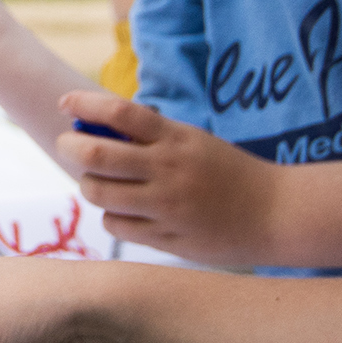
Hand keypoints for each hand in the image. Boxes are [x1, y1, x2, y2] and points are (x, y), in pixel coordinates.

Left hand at [51, 90, 276, 264]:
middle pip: (96, 154)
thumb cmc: (228, 172)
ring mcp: (167, 206)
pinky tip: (125, 211)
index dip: (84, 105)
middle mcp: (169, 170)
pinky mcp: (168, 239)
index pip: (119, 112)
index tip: (64, 104)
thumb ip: (150, 136)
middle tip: (68, 145)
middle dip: (70, 146)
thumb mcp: (193, 141)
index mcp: (177, 138)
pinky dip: (111, 216)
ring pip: (99, 193)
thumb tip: (92, 128)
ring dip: (88, 184)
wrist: (277, 213)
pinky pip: (117, 225)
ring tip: (97, 181)